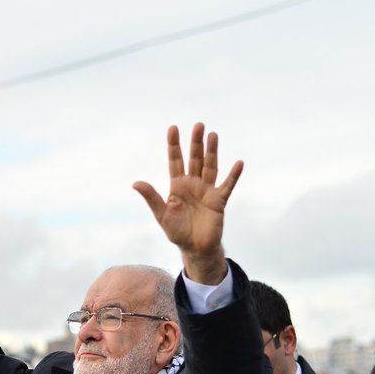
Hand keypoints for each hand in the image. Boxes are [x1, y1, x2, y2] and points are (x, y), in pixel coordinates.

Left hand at [133, 123, 242, 283]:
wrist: (195, 248)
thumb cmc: (177, 231)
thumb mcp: (161, 214)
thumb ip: (151, 197)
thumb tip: (136, 182)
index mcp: (177, 186)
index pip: (175, 161)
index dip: (174, 145)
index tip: (173, 128)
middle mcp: (193, 184)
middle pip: (195, 159)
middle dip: (196, 143)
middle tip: (199, 125)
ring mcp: (207, 190)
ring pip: (210, 166)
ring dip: (212, 152)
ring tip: (213, 135)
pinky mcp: (219, 200)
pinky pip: (228, 185)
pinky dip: (233, 175)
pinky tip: (238, 163)